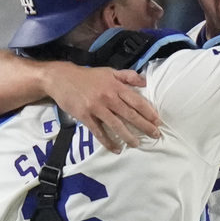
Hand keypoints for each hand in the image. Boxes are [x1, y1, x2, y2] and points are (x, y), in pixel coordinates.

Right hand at [43, 63, 161, 150]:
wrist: (62, 78)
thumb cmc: (88, 76)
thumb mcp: (109, 71)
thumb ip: (127, 76)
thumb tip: (145, 81)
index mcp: (115, 86)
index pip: (136, 101)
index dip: (148, 112)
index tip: (157, 121)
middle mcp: (108, 97)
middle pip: (130, 114)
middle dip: (144, 126)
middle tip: (155, 135)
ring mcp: (96, 108)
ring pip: (116, 125)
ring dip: (128, 136)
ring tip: (137, 144)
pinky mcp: (85, 116)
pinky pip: (98, 132)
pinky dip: (108, 142)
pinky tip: (116, 149)